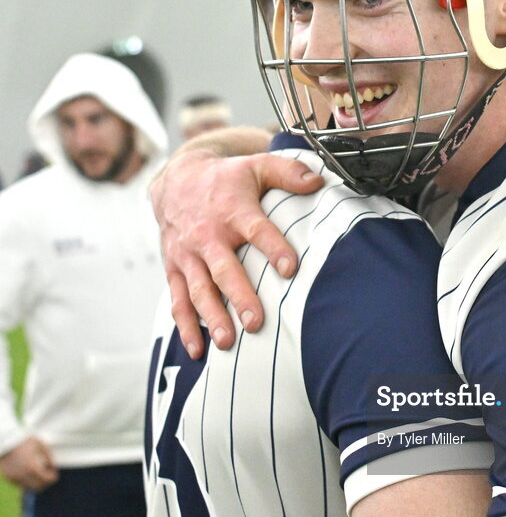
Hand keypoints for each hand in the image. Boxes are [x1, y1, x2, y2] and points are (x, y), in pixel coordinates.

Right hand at [0, 437, 58, 490]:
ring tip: (38, 474)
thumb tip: (53, 466)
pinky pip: (21, 485)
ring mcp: (15, 478)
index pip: (47, 480)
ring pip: (29, 488)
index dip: (53, 478)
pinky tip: (29, 473)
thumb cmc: (24, 442)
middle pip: (39, 487)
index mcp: (32, 467)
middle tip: (47, 476)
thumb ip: (48, 456)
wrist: (6, 443)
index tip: (54, 474)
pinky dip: (27, 482)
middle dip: (45, 483)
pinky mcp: (9, 478)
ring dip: (36, 483)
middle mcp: (23, 475)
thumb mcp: (40, 445)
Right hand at [151, 148, 322, 357]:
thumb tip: (319, 181)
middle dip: (239, 296)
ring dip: (212, 317)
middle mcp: (207, 235)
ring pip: (199, 290)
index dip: (273, 248)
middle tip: (256, 322)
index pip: (257, 230)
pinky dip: (185, 327)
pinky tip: (197, 350)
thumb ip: (289, 172)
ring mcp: (188, 254)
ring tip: (227, 342)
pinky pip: (177, 301)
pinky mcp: (174, 268)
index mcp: (232, 210)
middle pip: (224, 269)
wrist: (175, 179)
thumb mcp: (257, 165)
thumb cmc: (226, 178)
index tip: (290, 269)